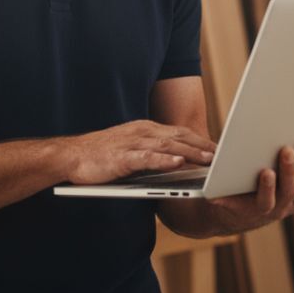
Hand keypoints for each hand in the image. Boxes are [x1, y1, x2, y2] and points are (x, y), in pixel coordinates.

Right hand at [63, 120, 217, 184]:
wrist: (69, 156)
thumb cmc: (100, 156)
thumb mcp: (131, 149)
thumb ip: (152, 152)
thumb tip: (176, 161)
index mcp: (145, 129)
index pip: (179, 132)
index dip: (201, 140)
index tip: (219, 149)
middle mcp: (142, 132)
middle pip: (179, 136)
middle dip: (203, 145)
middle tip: (224, 155)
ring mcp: (132, 143)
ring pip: (168, 146)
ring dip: (191, 152)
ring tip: (210, 160)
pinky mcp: (122, 157)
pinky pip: (147, 157)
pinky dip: (165, 159)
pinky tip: (179, 163)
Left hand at [206, 143, 293, 232]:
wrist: (230, 211)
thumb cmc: (268, 188)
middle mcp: (283, 207)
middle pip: (292, 191)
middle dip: (292, 170)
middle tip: (290, 147)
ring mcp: (260, 211)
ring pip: (270, 200)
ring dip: (269, 185)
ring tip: (267, 169)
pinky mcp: (236, 212)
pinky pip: (237, 205)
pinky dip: (234, 195)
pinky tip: (232, 179)